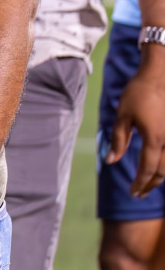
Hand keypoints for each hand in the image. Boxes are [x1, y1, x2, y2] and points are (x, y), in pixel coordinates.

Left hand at [106, 48, 164, 194]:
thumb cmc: (138, 94)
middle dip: (150, 185)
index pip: (147, 169)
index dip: (139, 183)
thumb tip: (111, 161)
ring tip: (147, 184)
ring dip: (159, 177)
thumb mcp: (122, 116)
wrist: (159, 76)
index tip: (132, 192)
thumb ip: (118, 140)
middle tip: (139, 193)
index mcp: (155, 139)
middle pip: (163, 172)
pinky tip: (157, 167)